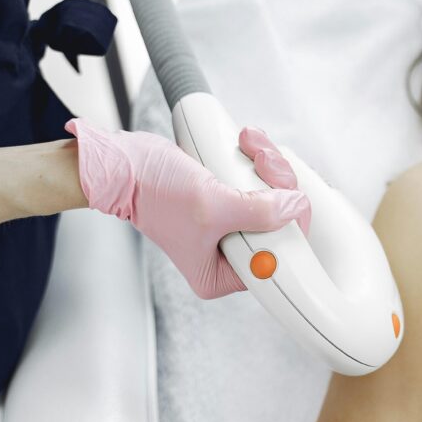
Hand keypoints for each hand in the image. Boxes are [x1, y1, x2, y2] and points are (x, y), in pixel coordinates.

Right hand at [65, 118, 310, 298]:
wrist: (126, 163)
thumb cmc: (153, 193)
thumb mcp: (213, 207)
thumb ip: (259, 212)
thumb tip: (295, 209)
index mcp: (221, 276)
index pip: (276, 260)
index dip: (292, 228)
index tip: (291, 199)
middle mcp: (229, 256)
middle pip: (282, 226)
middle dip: (280, 186)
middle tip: (264, 163)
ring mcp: (232, 227)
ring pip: (277, 199)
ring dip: (270, 167)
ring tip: (251, 149)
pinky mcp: (231, 202)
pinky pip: (263, 183)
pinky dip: (260, 161)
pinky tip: (248, 146)